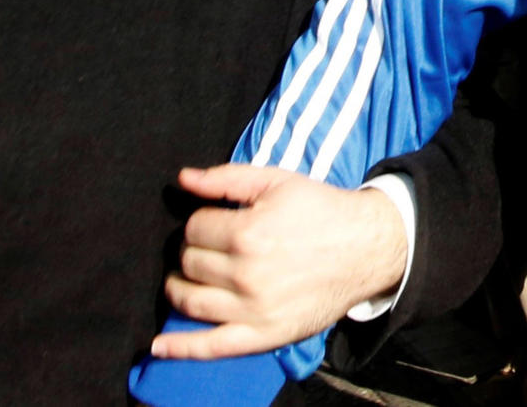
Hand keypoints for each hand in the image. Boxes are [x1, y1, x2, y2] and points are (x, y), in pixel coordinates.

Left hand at [151, 164, 405, 359]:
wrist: (368, 248)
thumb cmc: (319, 210)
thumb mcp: (274, 181)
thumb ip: (225, 178)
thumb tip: (182, 178)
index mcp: (247, 234)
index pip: (193, 229)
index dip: (200, 223)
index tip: (215, 222)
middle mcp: (247, 275)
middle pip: (189, 263)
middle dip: (191, 252)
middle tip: (206, 248)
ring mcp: (255, 310)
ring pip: (191, 301)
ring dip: (178, 289)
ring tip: (185, 279)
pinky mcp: (266, 335)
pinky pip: (214, 347)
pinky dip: (182, 348)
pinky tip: (158, 347)